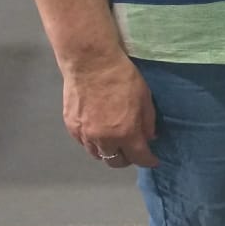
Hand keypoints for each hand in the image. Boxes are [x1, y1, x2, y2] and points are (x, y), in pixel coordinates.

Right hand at [61, 53, 158, 167]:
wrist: (91, 63)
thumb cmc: (122, 77)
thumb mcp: (145, 98)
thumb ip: (148, 122)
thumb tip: (149, 138)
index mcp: (125, 133)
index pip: (139, 158)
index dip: (148, 161)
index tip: (152, 160)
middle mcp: (104, 139)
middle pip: (115, 162)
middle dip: (127, 159)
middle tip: (132, 150)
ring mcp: (84, 134)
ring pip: (98, 155)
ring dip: (108, 152)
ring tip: (114, 142)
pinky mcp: (71, 127)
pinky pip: (84, 143)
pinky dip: (93, 143)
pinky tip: (98, 133)